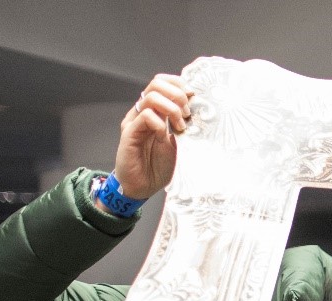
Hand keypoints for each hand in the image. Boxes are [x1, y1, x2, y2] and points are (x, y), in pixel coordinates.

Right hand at [110, 73, 193, 203]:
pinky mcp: (129, 132)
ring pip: (151, 97)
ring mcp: (135, 121)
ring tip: (180, 127)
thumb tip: (202, 112)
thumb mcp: (179, 143)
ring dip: (171, 109)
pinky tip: (165, 137)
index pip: (163, 82)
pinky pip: (144, 116)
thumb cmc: (160, 166)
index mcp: (157, 111)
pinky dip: (159, 123)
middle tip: (187, 114)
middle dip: (177, 94)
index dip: (179, 84)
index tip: (193, 98)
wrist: (143, 186)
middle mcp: (144, 112)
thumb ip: (185, 126)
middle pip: (156, 83)